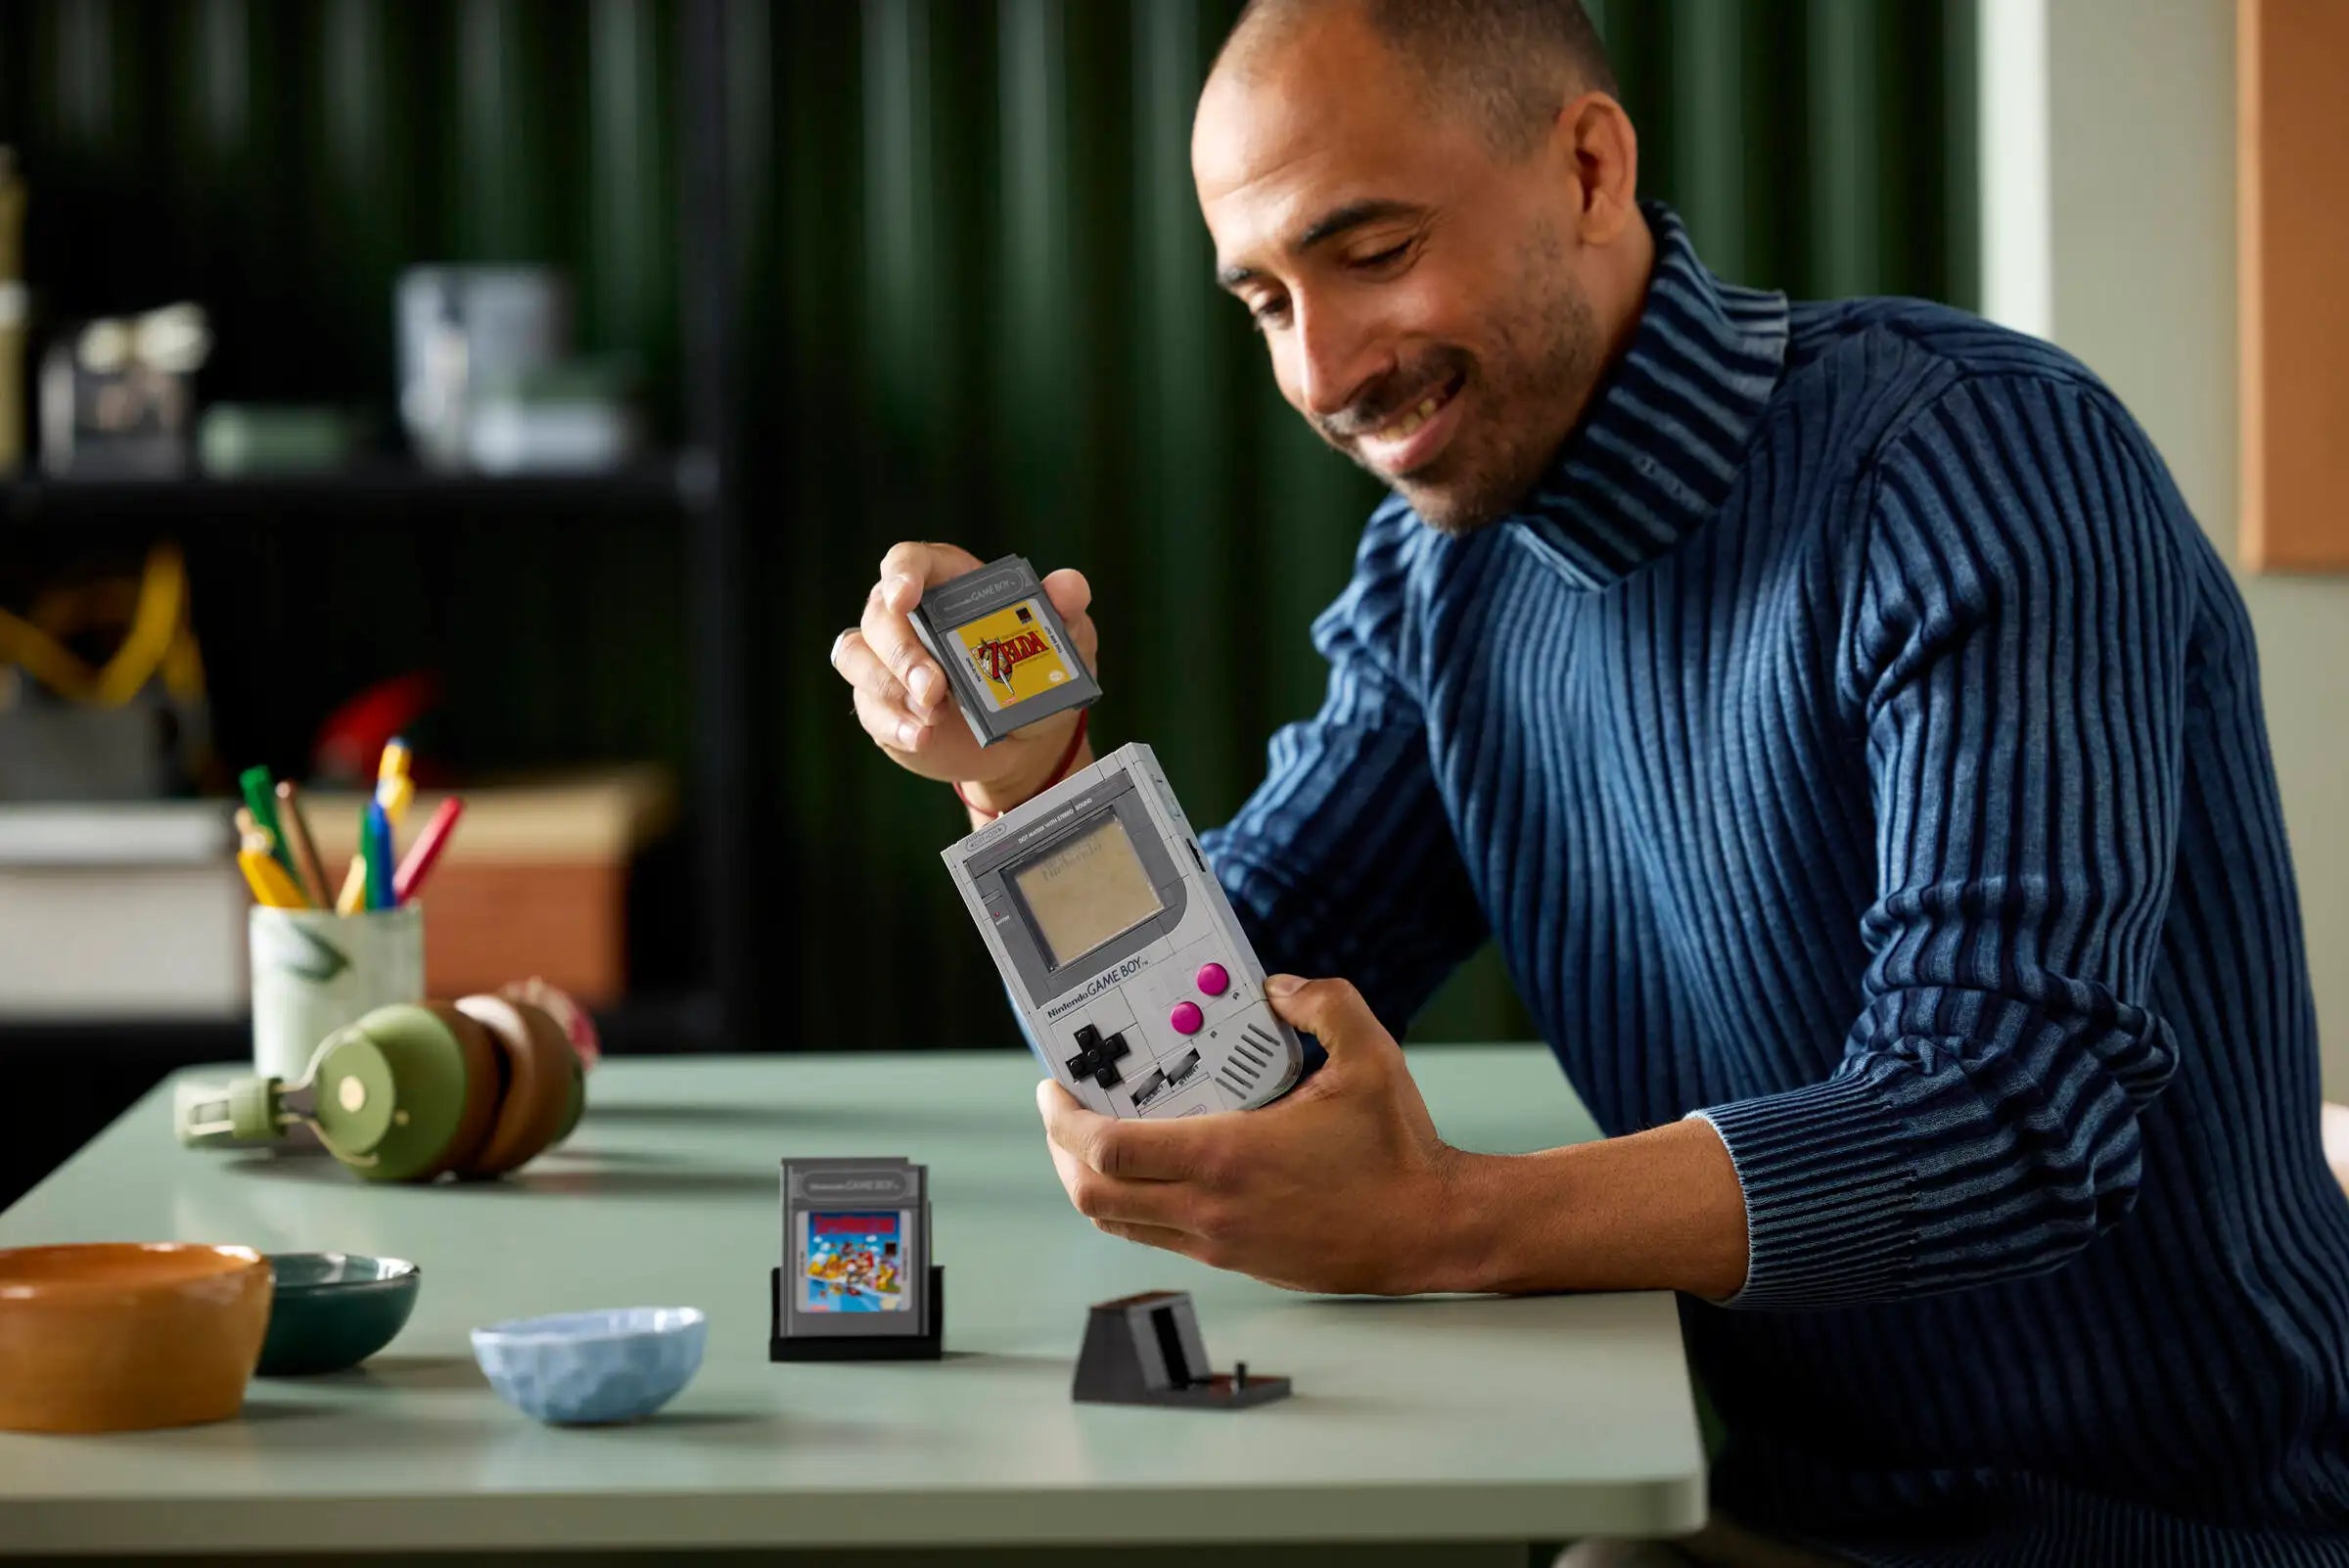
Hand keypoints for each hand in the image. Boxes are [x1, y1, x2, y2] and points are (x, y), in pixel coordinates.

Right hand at [831, 541, 1100, 807]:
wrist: (1025, 737)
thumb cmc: (1038, 673)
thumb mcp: (1064, 639)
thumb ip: (1066, 609)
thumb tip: (1069, 585)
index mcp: (946, 584)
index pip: (907, 561)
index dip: (901, 575)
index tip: (905, 598)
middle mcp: (907, 616)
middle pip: (880, 617)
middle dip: (903, 653)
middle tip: (935, 686)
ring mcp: (887, 660)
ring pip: (859, 658)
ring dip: (891, 687)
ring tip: (933, 714)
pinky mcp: (880, 701)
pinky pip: (869, 706)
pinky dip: (893, 723)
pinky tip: (921, 736)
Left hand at [1036, 974, 1477, 1294]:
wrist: (1432, 1229)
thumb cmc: (1399, 1149)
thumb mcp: (1370, 1054)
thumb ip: (1322, 1003)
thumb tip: (1276, 987)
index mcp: (1226, 1158)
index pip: (1106, 1151)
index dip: (1062, 1120)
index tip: (1054, 1087)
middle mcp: (1210, 1209)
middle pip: (1092, 1196)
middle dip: (1060, 1151)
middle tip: (1062, 1111)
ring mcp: (1220, 1243)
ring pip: (1119, 1225)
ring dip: (1093, 1182)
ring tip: (1096, 1137)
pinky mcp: (1237, 1262)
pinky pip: (1158, 1235)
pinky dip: (1135, 1204)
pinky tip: (1155, 1167)